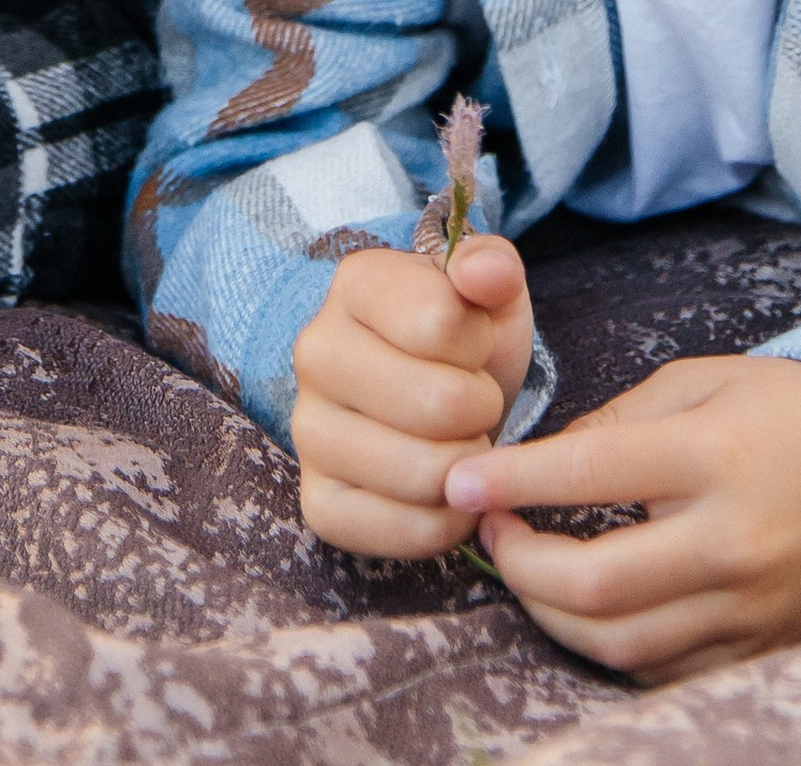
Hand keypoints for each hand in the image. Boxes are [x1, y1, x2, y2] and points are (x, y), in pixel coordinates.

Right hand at [291, 235, 536, 556]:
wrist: (438, 401)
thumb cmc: (463, 343)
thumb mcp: (488, 293)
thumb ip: (492, 266)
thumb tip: (482, 271)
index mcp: (355, 284)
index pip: (442, 322)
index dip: (479, 344)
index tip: (470, 344)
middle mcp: (315, 352)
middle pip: (438, 405)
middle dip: (482, 410)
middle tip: (475, 404)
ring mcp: (308, 430)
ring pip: (423, 474)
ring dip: (467, 468)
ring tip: (458, 442)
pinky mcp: (318, 502)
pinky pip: (400, 532)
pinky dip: (445, 523)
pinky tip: (445, 494)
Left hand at [441, 353, 800, 681]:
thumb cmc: (790, 410)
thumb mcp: (706, 379)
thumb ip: (621, 421)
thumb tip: (541, 465)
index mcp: (716, 456)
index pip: (591, 474)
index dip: (513, 481)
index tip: (461, 481)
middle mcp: (734, 542)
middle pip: (598, 586)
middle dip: (521, 565)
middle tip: (489, 530)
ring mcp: (752, 609)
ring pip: (622, 643)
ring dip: (552, 614)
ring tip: (527, 568)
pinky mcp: (761, 649)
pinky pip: (663, 672)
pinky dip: (609, 647)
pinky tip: (586, 608)